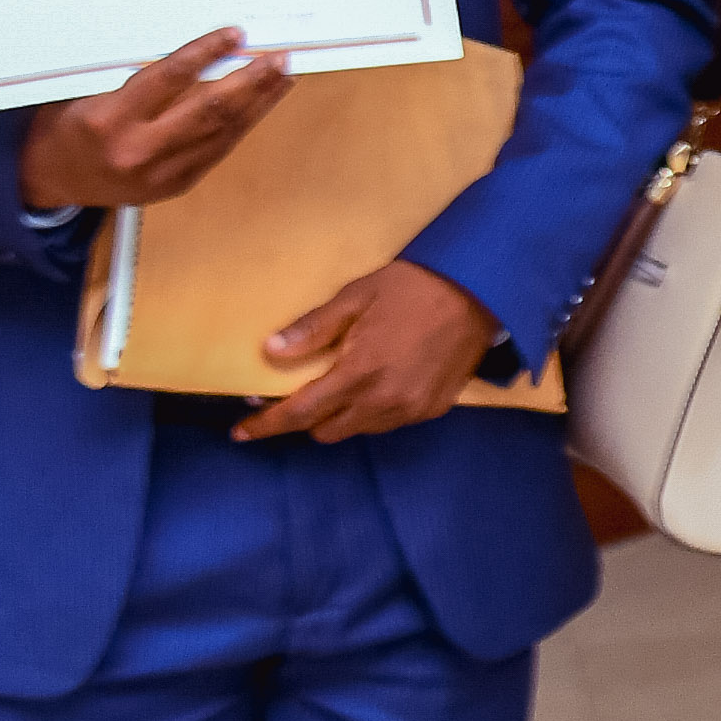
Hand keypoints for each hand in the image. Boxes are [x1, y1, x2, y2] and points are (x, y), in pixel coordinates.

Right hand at [22, 28, 288, 211]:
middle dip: (251, 81)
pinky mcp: (176, 185)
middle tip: (279, 57)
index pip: (170, 77)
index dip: (208, 52)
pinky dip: (243, 124)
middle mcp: (137, 149)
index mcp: (109, 118)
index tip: (235, 34)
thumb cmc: (72, 123)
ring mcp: (159, 172)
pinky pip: (219, 149)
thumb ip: (143, 78)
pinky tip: (261, 104)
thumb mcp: (92, 90)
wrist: (52, 176)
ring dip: (259, 102)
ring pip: (223, 131)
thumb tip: (204, 52)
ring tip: (283, 76)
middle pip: (209, 109)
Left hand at [238, 258, 498, 441]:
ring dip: (342, 415)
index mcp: (360, 371)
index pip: (301, 412)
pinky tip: (380, 384)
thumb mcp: (357, 296)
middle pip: (326, 430)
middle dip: (307, 417)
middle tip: (303, 392)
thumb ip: (313, 328)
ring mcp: (412, 409)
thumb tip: (271, 351)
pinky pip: (389, 423)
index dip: (267, 424)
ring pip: (358, 430)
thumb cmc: (413, 287)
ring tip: (345, 385)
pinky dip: (373, 411)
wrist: (480, 292)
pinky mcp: (433, 409)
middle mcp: (384, 400)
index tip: (241, 432)